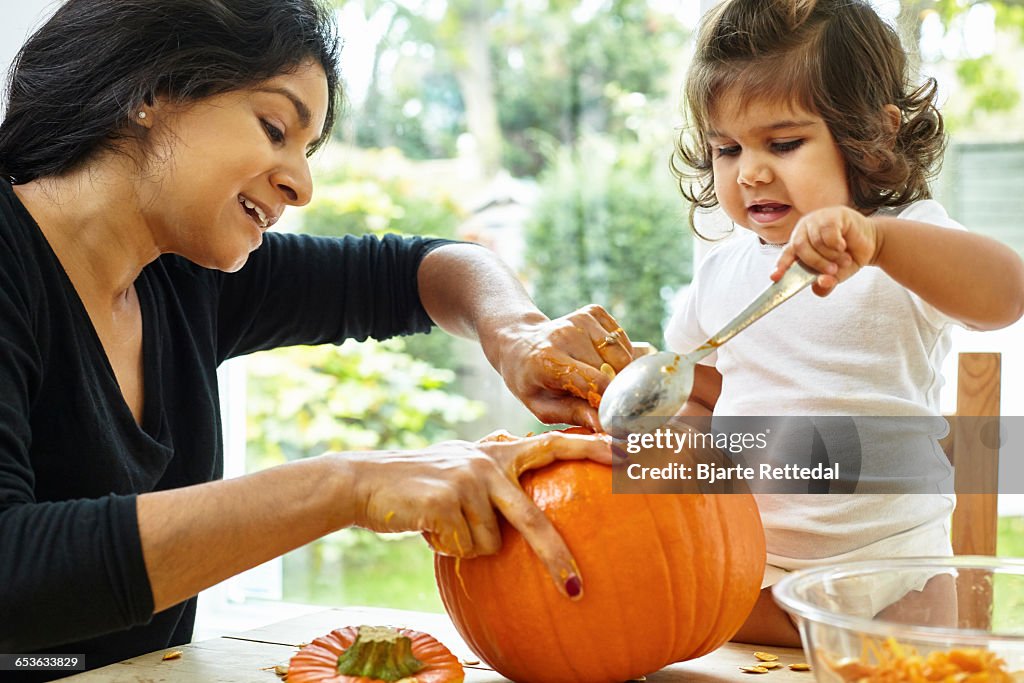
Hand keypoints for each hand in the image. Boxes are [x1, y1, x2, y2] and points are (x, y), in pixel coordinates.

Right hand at [340, 429, 612, 597]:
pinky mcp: (445, 501)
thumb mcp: (464, 469)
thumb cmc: (421, 484)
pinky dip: (450, 547)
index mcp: (500, 452)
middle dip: (555, 557)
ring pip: (492, 543)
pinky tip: (430, 527)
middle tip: (575, 589)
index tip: (629, 455)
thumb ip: (497, 471)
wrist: (366, 482)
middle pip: (534, 519)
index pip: (554, 445)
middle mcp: (489, 462)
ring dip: (468, 544)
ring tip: (444, 523)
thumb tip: (523, 468)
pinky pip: (465, 548)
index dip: (593, 448)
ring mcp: (468, 480)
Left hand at [487, 305, 633, 429]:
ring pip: (622, 355)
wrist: (520, 343)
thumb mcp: (542, 406)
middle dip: (613, 388)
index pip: (593, 383)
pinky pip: (622, 340)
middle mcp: (565, 334)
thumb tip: (603, 424)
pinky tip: (600, 360)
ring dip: (618, 371)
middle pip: (611, 370)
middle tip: (600, 397)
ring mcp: (581, 319)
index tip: (611, 414)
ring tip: (598, 377)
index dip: (607, 401)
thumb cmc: (531, 380)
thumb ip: (573, 414)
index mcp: (548, 360)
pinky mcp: (593, 311)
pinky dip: (619, 354)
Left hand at [771, 206, 880, 295]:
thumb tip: (821, 283)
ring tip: (844, 259)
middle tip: (832, 270)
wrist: (872, 241)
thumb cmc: (849, 256)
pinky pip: (829, 232)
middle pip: (800, 248)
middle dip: (816, 263)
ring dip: (832, 256)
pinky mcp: (832, 214)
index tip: (775, 277)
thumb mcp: (838, 275)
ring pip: (816, 241)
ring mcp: (817, 220)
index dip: (780, 266)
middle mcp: (804, 230)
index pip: (785, 255)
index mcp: (799, 245)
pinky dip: (836, 244)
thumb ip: (827, 283)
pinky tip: (844, 245)